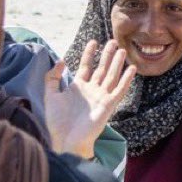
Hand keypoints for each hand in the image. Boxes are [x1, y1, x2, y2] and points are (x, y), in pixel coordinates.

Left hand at [44, 40, 135, 158]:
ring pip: (111, 75)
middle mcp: (92, 90)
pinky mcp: (109, 104)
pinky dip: (126, 79)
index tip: (94, 42)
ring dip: (117, 63)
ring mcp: (101, 96)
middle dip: (107, 55)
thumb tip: (61, 61)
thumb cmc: (57, 121)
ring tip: (123, 50)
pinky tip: (132, 69)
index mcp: (78, 87)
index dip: (90, 54)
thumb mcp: (50, 95)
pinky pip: (120, 89)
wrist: (66, 139)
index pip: (86, 66)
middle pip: (102, 68)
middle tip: (113, 41)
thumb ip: (52, 78)